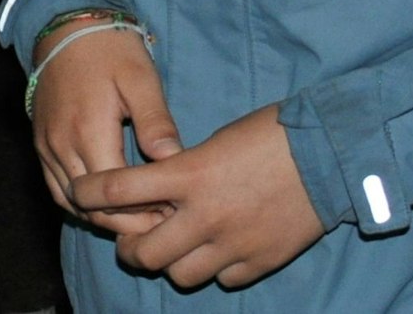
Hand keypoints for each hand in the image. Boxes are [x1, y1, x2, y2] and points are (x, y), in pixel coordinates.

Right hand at [29, 16, 180, 228]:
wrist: (66, 28)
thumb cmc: (110, 50)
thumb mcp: (141, 79)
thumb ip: (155, 122)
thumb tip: (173, 160)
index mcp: (88, 132)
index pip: (114, 194)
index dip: (144, 211)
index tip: (172, 213)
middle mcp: (61, 146)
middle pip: (92, 206)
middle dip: (127, 222)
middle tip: (161, 223)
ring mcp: (47, 147)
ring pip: (71, 203)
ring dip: (103, 217)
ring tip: (138, 217)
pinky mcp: (41, 145)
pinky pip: (56, 189)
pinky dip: (79, 204)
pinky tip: (105, 204)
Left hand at [69, 104, 325, 289]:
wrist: (332, 154)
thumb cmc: (273, 133)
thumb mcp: (217, 139)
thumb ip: (184, 168)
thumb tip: (159, 190)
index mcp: (190, 174)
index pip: (118, 190)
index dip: (89, 193)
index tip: (80, 193)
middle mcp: (205, 215)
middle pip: (142, 253)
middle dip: (129, 247)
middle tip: (131, 236)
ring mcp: (233, 244)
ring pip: (179, 275)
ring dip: (172, 262)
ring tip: (177, 246)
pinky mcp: (259, 262)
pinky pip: (222, 280)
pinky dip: (215, 268)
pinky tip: (220, 248)